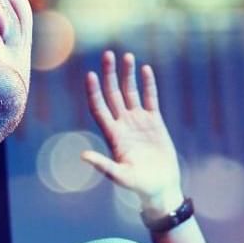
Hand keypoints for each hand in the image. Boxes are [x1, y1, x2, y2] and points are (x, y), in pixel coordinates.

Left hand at [83, 50, 183, 217]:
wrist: (160, 188)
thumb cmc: (139, 186)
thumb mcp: (120, 176)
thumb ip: (103, 165)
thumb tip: (83, 156)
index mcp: (112, 135)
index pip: (99, 108)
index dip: (94, 92)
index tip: (90, 75)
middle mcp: (123, 124)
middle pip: (113, 94)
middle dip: (109, 74)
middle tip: (107, 54)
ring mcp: (139, 122)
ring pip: (131, 92)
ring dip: (128, 75)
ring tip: (127, 56)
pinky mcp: (155, 122)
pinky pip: (151, 99)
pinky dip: (149, 85)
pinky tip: (146, 70)